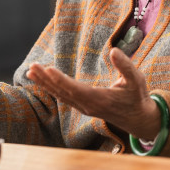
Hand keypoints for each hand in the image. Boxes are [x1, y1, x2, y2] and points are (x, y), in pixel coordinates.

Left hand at [26, 47, 160, 139]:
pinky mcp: (83, 106)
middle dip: (46, 80)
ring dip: (45, 83)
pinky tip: (42, 80)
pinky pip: (64, 97)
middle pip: (63, 92)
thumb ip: (125, 65)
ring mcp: (84, 107)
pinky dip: (51, 88)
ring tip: (31, 72)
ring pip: (61, 95)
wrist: (138, 119)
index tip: (48, 70)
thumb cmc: (137, 97)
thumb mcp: (137, 79)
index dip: (61, 80)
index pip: (76, 89)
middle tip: (32, 67)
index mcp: (100, 99)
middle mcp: (88, 105)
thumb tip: (114, 50)